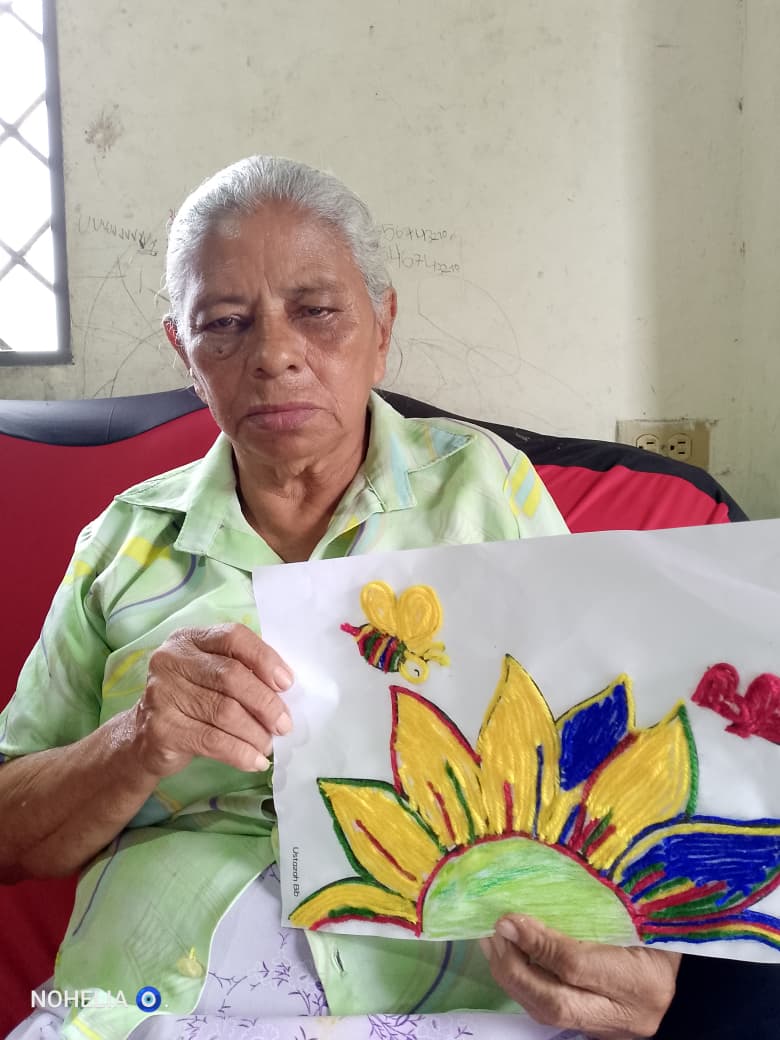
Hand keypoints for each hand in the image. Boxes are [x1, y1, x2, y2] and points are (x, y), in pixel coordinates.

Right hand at [128, 623, 293, 777]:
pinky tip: (256, 760)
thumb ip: (241, 671)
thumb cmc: (190, 701)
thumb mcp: (210, 676)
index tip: (287, 683)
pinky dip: (241, 753)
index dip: (265, 658)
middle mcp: (170, 661)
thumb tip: (284, 688)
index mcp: (189, 639)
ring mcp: (162, 694)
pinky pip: (212, 741)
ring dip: (255, 732)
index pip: (233, 637)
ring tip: (269, 744)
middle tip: (283, 724)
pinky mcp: (161, 729)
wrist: (143, 737)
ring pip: (225, 712)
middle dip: (265, 702)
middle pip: (231, 677)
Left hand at [480, 915, 679, 1038]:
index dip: (538, 943)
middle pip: (556, 1003)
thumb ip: (601, 905)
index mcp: (645, 978)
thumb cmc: (666, 923)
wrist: (692, 956)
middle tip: (494, 933)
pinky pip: (553, 1014)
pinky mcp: (600, 1029)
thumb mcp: (641, 910)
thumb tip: (538, 895)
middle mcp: (630, 1013)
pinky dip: (527, 988)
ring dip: (514, 979)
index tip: (509, 919)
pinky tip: (512, 961)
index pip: (578, 967)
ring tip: (493, 943)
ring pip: (549, 1014)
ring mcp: (615, 1028)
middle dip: (515, 969)